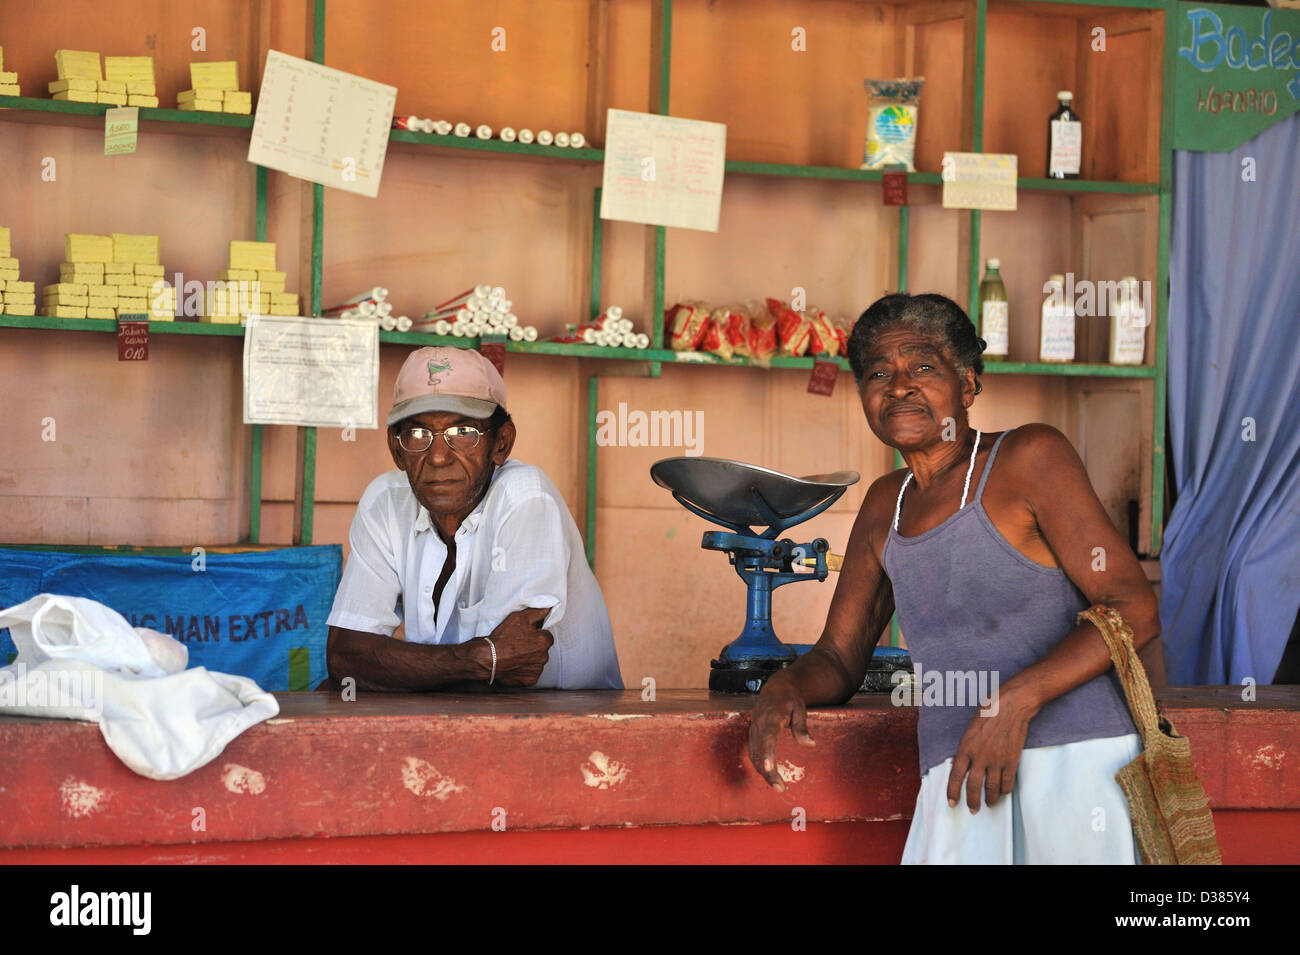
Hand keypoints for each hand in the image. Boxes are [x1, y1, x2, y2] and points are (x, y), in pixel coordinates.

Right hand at [481, 607, 554, 687]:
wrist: (487, 658)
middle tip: (518, 645)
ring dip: (529, 659)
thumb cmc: (502, 638)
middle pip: (542, 650)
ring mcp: (537, 670)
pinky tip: (514, 665)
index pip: (546, 636)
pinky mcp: (529, 680)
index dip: (535, 635)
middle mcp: (544, 657)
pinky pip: (530, 674)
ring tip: (514, 655)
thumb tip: (549, 608)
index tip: (525, 635)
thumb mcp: (519, 618)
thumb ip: (537, 612)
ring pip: (536, 662)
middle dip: (533, 647)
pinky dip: (524, 670)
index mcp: (544, 641)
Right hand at [747, 674, 816, 792]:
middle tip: (781, 788)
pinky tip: (769, 775)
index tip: (769, 769)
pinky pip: (753, 752)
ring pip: (754, 755)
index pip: (768, 738)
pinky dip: (760, 765)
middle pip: (759, 752)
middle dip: (768, 772)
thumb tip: (811, 745)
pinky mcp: (752, 733)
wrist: (775, 687)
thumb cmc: (790, 699)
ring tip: (778, 786)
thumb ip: (802, 728)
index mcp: (772, 717)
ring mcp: (753, 729)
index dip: (768, 754)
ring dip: (764, 773)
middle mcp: (759, 724)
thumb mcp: (800, 709)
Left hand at [945, 685, 1038, 812]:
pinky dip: (1005, 790)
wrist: (1011, 706)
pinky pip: (1007, 782)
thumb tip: (961, 765)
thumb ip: (966, 749)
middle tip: (973, 810)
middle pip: (974, 787)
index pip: (955, 776)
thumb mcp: (969, 730)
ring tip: (989, 804)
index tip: (952, 803)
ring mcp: (997, 760)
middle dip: (972, 802)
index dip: (952, 792)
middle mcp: (980, 756)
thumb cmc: (988, 713)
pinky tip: (1003, 792)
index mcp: (965, 747)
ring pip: (992, 788)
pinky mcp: (1011, 760)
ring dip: (990, 800)